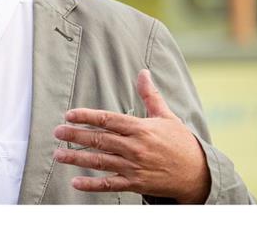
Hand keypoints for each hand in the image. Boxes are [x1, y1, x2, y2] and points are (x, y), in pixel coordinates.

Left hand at [52, 69, 209, 203]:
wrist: (199, 174)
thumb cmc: (181, 142)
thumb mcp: (166, 116)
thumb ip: (150, 95)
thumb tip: (143, 72)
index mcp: (141, 128)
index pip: (108, 120)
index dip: (87, 116)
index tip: (69, 114)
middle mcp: (135, 147)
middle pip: (99, 139)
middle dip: (75, 135)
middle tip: (57, 132)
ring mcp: (134, 166)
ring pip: (100, 161)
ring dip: (77, 158)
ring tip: (58, 154)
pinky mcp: (135, 183)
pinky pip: (109, 184)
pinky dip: (92, 184)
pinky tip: (75, 182)